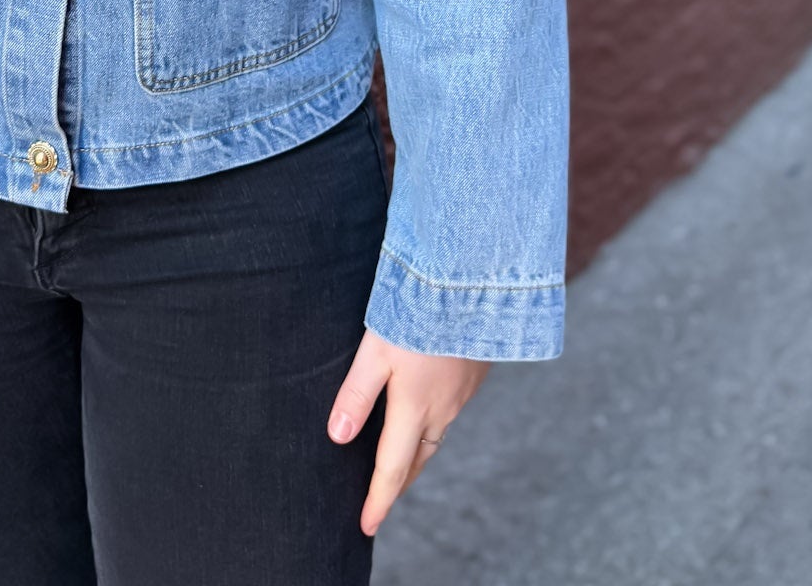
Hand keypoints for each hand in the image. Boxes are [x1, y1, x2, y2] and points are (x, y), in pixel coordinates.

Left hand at [328, 326, 488, 534]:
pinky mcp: (472, 375)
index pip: (392, 468)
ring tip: (399, 460)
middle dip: (398, 482)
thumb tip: (338, 436)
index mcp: (414, 408)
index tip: (366, 526)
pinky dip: (432, 425)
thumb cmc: (419, 313)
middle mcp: (442, 410)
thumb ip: (357, 393)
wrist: (473, 285)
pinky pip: (449, 413)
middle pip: (417, 459)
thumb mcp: (376, 350)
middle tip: (381, 499)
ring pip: (435, 436)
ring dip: (416, 454)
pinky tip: (425, 411)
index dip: (378, 500)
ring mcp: (461, 394)